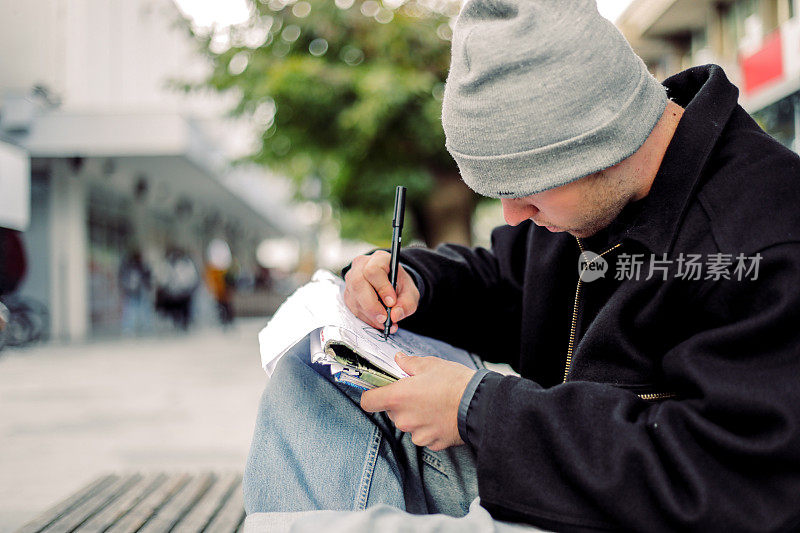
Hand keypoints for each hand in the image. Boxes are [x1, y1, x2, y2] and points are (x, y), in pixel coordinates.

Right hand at [344, 251, 419, 332]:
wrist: (393, 286)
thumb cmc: (400, 286)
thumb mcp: (410, 293)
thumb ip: (407, 304)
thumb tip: (395, 315)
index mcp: (379, 259)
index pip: (373, 271)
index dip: (382, 288)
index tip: (392, 302)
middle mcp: (361, 266)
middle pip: (358, 283)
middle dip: (372, 306)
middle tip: (385, 319)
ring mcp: (351, 279)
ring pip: (354, 297)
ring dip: (369, 315)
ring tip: (384, 322)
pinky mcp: (348, 293)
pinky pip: (352, 307)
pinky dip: (365, 318)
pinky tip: (376, 321)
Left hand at [360, 353, 475, 450]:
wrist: (480, 406)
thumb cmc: (456, 383)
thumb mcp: (430, 365)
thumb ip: (409, 363)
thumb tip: (399, 360)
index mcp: (398, 397)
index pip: (368, 402)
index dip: (371, 396)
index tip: (379, 391)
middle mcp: (404, 419)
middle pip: (391, 413)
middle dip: (400, 404)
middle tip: (418, 392)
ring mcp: (418, 434)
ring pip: (408, 424)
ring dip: (416, 416)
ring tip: (434, 404)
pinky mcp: (432, 444)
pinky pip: (424, 434)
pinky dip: (429, 427)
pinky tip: (442, 416)